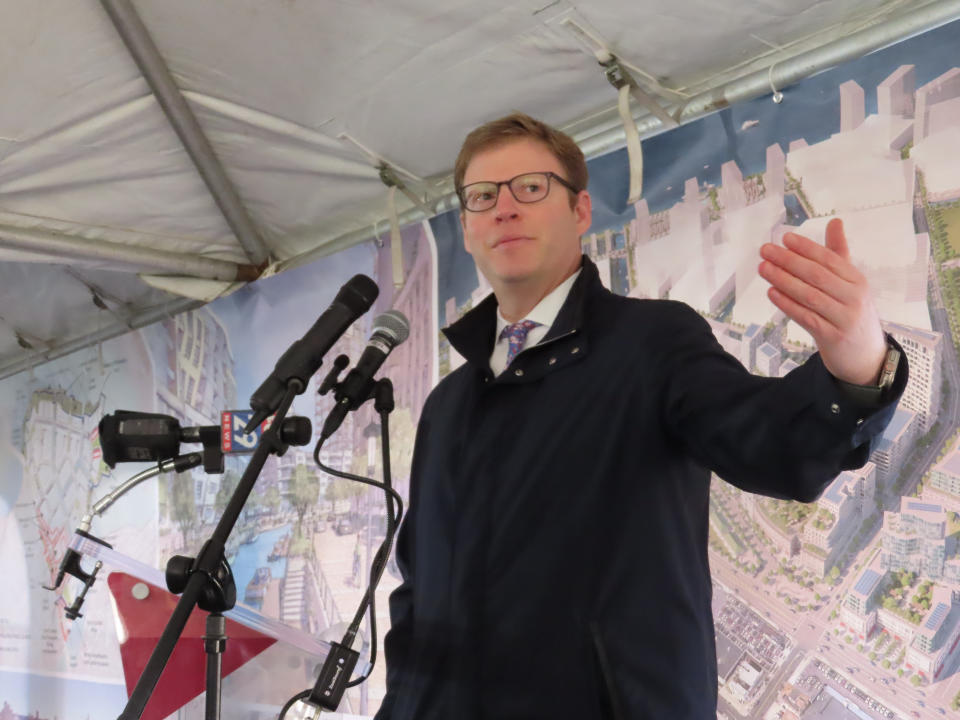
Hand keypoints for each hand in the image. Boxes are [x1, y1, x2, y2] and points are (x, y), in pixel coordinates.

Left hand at [758, 218, 885, 384]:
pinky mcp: (832, 337)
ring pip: (809, 295)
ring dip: (783, 280)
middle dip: (789, 261)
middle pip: (817, 275)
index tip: (784, 238)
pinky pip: (805, 317)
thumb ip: (838, 255)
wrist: (866, 357)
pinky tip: (772, 292)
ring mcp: (844, 319)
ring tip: (763, 268)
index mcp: (857, 281)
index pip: (830, 260)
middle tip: (765, 250)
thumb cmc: (851, 314)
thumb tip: (835, 221)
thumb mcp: (850, 284)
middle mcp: (853, 298)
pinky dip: (787, 304)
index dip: (807, 248)